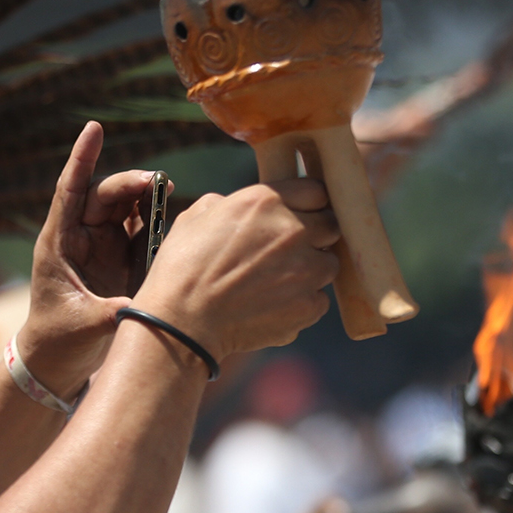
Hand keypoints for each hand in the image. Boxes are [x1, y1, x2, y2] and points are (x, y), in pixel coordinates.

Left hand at [17, 121, 160, 395]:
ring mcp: (102, 246)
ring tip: (170, 192)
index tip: (94, 128)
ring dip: (148, 198)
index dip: (82, 158)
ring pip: (126, 208)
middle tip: (159, 183)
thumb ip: (110, 313)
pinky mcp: (121, 259)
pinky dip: (157, 219)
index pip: (70, 190)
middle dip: (131, 184)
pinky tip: (175, 216)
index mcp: (59, 242)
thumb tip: (140, 306)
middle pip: (105, 196)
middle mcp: (80, 237)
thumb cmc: (59, 339)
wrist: (56, 360)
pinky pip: (141, 229)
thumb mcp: (83, 327)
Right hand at [132, 179, 339, 357]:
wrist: (183, 322)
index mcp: (267, 201)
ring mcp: (307, 269)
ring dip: (309, 271)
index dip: (307, 204)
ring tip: (276, 283)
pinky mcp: (309, 305)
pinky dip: (301, 303)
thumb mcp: (195, 217)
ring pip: (327, 264)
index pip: (316, 191)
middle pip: (331, 225)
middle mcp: (294, 230)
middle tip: (289, 251)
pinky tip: (272, 306)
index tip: (299, 215)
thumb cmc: (182, 268)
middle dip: (315, 235)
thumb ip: (226, 203)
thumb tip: (234, 205)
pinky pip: (318, 300)